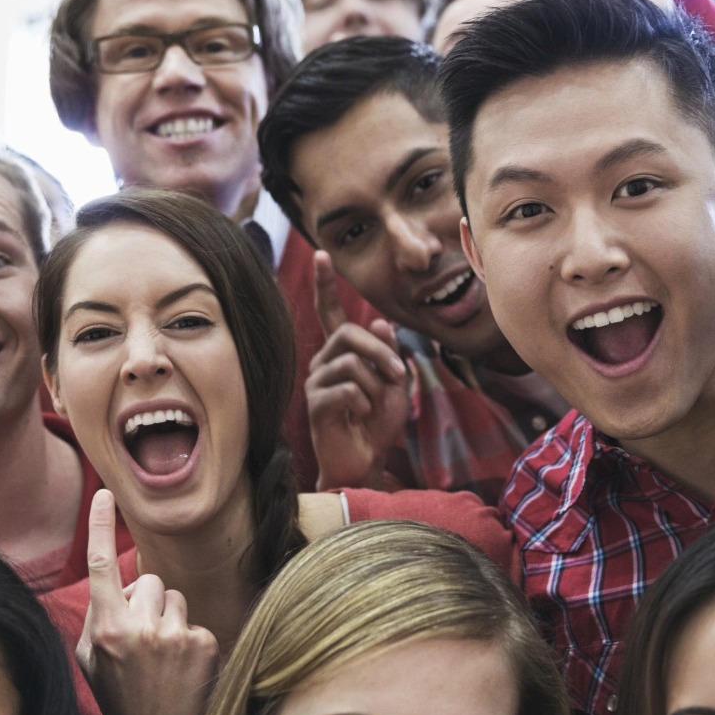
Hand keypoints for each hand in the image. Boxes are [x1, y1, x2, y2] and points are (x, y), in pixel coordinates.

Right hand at [78, 489, 218, 714]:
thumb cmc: (121, 698)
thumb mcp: (92, 660)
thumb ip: (100, 617)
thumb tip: (120, 584)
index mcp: (107, 630)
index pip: (101, 567)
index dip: (99, 526)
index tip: (105, 493)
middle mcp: (140, 629)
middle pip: (149, 581)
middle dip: (147, 602)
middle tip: (142, 642)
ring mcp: (176, 636)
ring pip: (176, 598)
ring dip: (169, 619)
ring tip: (163, 659)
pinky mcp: (205, 643)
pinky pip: (196, 622)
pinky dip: (191, 640)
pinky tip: (183, 671)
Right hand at [307, 249, 408, 489]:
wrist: (367, 460)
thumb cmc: (378, 423)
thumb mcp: (395, 383)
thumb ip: (389, 353)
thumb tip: (381, 323)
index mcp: (341, 353)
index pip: (330, 312)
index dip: (324, 284)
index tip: (322, 255)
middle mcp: (323, 362)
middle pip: (349, 333)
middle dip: (381, 353)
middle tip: (398, 376)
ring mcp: (316, 383)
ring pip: (351, 363)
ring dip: (377, 386)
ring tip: (375, 406)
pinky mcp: (315, 405)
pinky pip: (347, 390)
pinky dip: (365, 404)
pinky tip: (360, 418)